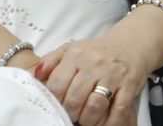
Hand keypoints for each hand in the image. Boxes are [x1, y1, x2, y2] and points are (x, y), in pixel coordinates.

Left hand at [33, 35, 149, 125]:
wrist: (129, 44)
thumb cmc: (96, 51)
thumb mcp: (70, 49)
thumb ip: (50, 61)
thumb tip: (32, 76)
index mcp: (76, 55)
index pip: (58, 83)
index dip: (54, 100)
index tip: (56, 106)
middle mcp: (94, 64)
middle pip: (75, 98)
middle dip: (70, 112)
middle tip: (71, 115)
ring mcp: (112, 76)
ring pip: (95, 106)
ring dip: (87, 119)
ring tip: (85, 119)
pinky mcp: (129, 86)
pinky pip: (118, 110)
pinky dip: (109, 122)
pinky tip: (103, 124)